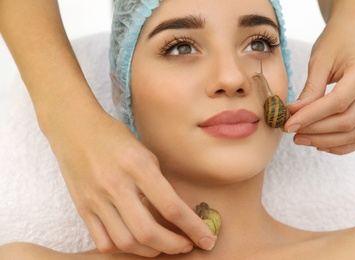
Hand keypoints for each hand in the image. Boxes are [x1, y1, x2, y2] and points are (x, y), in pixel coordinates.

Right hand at [47, 106, 214, 256]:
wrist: (74, 128)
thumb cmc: (114, 136)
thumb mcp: (145, 152)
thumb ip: (158, 183)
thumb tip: (175, 212)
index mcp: (138, 166)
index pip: (171, 206)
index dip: (193, 227)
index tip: (207, 239)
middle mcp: (116, 185)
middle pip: (148, 232)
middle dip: (174, 246)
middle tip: (186, 245)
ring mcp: (96, 199)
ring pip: (126, 242)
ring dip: (151, 251)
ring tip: (163, 245)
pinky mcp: (82, 207)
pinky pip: (103, 240)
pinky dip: (123, 249)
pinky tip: (135, 243)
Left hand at [285, 17, 354, 154]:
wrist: (352, 34)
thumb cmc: (334, 42)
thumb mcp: (319, 61)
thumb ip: (310, 89)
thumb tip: (294, 116)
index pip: (339, 102)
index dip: (312, 116)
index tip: (288, 124)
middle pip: (348, 121)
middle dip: (316, 131)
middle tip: (290, 131)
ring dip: (325, 140)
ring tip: (300, 138)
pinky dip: (340, 144)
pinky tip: (318, 142)